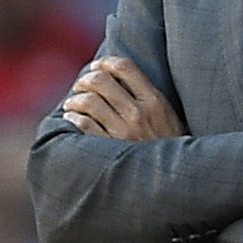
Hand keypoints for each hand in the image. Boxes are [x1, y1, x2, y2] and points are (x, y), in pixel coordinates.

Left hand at [61, 56, 184, 139]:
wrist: (171, 179)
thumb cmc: (169, 147)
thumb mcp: (169, 118)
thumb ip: (150, 98)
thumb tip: (120, 79)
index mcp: (155, 102)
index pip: (125, 67)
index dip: (105, 62)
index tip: (97, 66)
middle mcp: (138, 114)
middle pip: (101, 81)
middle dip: (85, 80)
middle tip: (80, 85)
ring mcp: (123, 132)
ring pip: (88, 101)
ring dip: (75, 100)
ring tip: (72, 104)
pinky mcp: (109, 149)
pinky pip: (83, 125)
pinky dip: (73, 118)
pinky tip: (71, 119)